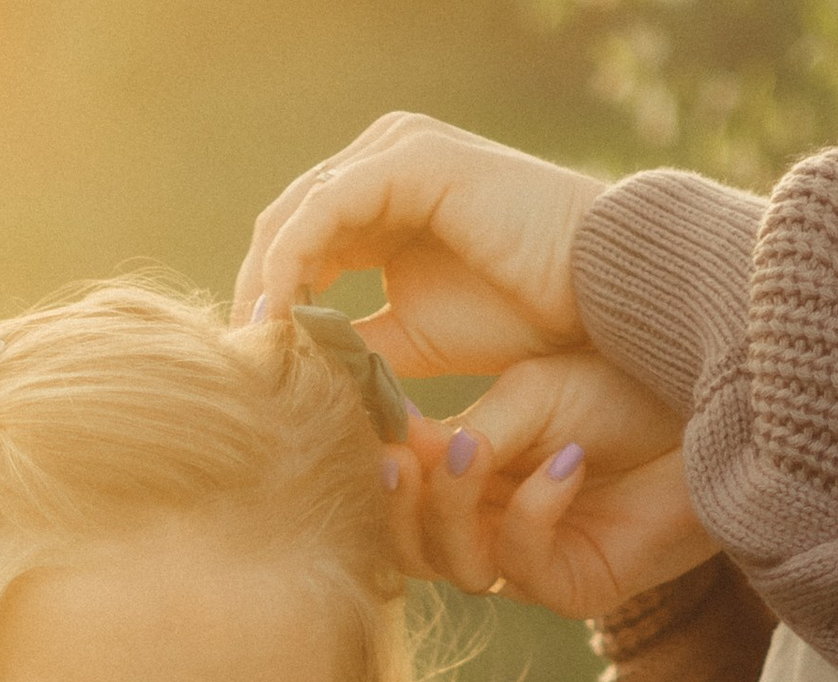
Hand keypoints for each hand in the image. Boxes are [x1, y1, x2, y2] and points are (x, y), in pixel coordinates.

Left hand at [233, 114, 607, 377]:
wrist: (596, 292)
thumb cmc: (525, 315)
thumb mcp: (416, 339)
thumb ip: (357, 344)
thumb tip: (302, 373)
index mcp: (384, 199)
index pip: (297, 242)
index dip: (264, 303)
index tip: (254, 370)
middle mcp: (384, 163)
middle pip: (285, 223)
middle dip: (253, 293)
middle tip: (242, 363)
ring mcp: (397, 151)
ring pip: (297, 212)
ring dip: (265, 280)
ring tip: (259, 347)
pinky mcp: (411, 158)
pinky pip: (327, 207)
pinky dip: (296, 260)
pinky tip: (285, 314)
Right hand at [390, 355, 713, 620]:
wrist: (709, 415)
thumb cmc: (625, 392)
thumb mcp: (534, 393)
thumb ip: (476, 425)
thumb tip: (409, 447)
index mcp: (472, 473)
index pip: (402, 493)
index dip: (383, 468)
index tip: (380, 425)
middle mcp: (492, 523)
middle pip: (412, 549)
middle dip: (400, 506)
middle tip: (403, 458)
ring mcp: (531, 562)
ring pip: (456, 569)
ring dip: (453, 509)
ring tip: (474, 450)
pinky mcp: (575, 588)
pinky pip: (523, 568)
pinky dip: (533, 512)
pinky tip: (565, 463)